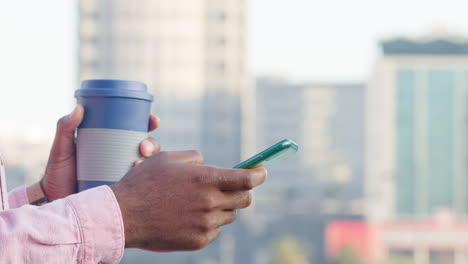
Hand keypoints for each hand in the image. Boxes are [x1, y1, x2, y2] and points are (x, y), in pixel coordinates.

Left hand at [34, 105, 160, 201]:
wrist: (56, 204)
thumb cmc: (58, 175)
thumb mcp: (62, 149)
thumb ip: (65, 128)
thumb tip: (79, 108)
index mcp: (112, 145)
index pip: (135, 131)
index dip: (148, 124)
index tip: (152, 120)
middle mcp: (122, 159)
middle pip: (147, 147)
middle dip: (153, 144)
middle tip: (144, 147)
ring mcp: (124, 176)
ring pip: (147, 165)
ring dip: (151, 162)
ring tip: (139, 163)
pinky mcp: (123, 193)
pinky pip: (140, 185)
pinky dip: (143, 180)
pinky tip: (139, 177)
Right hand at [110, 150, 266, 251]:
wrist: (123, 216)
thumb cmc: (144, 183)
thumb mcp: (168, 158)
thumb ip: (195, 159)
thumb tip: (210, 166)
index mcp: (205, 179)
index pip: (246, 179)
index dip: (258, 175)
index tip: (262, 172)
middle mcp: (210, 202)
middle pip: (245, 199)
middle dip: (242, 191)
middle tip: (231, 187)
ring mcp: (205, 224)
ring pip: (230, 215)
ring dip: (223, 207)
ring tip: (200, 203)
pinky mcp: (199, 240)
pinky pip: (216, 230)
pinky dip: (210, 222)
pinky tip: (190, 217)